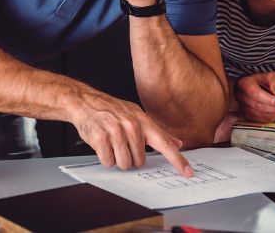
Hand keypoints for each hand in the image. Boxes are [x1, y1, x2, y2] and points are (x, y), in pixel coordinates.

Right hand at [69, 90, 193, 176]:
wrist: (86, 102)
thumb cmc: (112, 110)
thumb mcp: (138, 115)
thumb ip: (158, 132)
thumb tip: (178, 143)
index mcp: (143, 121)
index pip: (165, 144)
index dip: (177, 160)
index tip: (188, 172)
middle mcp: (132, 126)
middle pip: (139, 161)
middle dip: (130, 158)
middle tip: (122, 145)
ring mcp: (116, 131)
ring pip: (124, 163)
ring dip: (117, 159)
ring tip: (112, 145)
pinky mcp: (101, 138)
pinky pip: (108, 161)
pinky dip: (105, 158)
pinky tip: (103, 145)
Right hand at [234, 72, 274, 122]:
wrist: (255, 86)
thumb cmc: (262, 81)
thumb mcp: (271, 76)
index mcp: (244, 83)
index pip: (255, 94)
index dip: (269, 100)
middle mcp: (240, 96)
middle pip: (257, 106)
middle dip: (274, 108)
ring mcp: (242, 107)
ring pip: (259, 114)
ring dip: (273, 114)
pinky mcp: (246, 115)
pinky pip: (259, 120)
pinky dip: (270, 118)